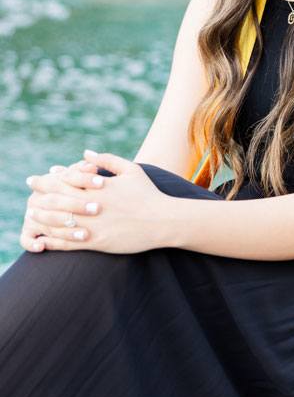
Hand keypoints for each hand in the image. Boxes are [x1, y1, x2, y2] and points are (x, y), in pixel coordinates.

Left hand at [21, 148, 170, 254]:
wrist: (164, 221)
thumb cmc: (148, 194)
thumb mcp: (131, 170)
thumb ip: (107, 159)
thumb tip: (85, 153)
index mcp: (99, 187)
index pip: (67, 180)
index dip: (51, 178)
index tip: (41, 176)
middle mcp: (93, 206)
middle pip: (57, 200)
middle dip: (39, 195)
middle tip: (28, 193)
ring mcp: (94, 226)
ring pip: (58, 223)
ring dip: (41, 218)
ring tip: (31, 214)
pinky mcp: (97, 243)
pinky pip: (68, 243)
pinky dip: (53, 241)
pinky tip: (43, 239)